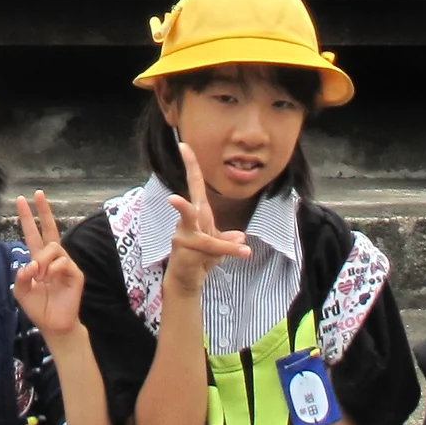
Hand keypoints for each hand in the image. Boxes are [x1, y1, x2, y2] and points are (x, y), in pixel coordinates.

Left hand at [13, 195, 83, 343]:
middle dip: (43, 210)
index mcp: (39, 260)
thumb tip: (30, 265)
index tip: (21, 200)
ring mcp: (66, 264)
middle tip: (37, 193)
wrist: (53, 325)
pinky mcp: (76, 273)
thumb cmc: (38, 307)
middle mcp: (53, 258)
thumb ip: (20, 276)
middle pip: (50, 229)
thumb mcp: (21, 291)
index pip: (34, 234)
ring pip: (53, 247)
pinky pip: (63, 262)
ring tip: (39, 277)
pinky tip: (50, 279)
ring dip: (42, 260)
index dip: (28, 218)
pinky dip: (53, 269)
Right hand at [162, 140, 251, 296]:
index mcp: (199, 212)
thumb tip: (241, 236)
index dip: (191, 165)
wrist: (187, 279)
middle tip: (184, 147)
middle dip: (189, 169)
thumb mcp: (219, 245)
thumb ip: (228, 239)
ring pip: (206, 230)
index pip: (195, 185)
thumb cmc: (201, 257)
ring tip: (181, 202)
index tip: (184, 145)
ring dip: (217, 234)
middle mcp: (189, 218)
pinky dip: (229, 249)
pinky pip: (212, 246)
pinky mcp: (186, 246)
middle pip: (191, 191)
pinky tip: (244, 250)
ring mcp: (184, 231)